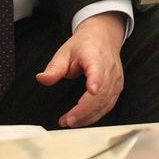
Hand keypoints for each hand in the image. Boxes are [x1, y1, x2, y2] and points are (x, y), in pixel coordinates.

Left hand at [36, 12, 126, 127]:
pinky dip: (95, 115)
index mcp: (95, 56)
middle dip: (84, 110)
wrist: (103, 36)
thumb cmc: (84, 45)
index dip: (96, 81)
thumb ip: (54, 68)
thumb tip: (41, 78)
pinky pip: (108, 105)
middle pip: (101, 92)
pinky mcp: (117, 87)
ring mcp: (116, 79)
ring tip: (70, 122)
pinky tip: (82, 119)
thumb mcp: (64, 52)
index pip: (98, 69)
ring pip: (106, 102)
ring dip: (88, 116)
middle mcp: (109, 68)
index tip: (92, 90)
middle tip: (67, 120)